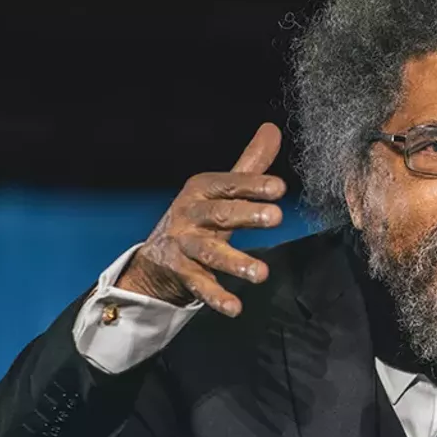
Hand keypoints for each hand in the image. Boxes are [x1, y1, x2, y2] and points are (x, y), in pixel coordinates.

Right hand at [116, 123, 285, 316]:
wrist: (157, 255)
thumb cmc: (200, 216)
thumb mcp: (221, 189)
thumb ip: (249, 165)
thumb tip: (273, 129)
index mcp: (202, 190)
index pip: (229, 184)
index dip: (253, 184)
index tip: (280, 188)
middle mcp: (191, 215)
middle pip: (220, 214)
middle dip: (247, 215)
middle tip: (276, 216)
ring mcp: (185, 245)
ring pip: (211, 254)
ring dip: (236, 263)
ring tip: (262, 274)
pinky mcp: (182, 274)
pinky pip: (201, 286)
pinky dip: (217, 297)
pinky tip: (235, 308)